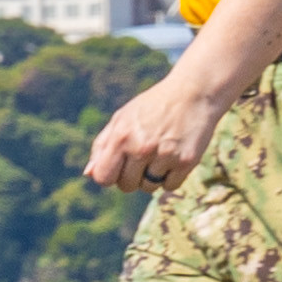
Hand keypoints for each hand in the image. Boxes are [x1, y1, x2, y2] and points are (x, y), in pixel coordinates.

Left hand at [83, 75, 233, 194]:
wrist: (193, 93)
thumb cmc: (152, 107)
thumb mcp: (122, 119)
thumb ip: (102, 146)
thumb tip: (88, 174)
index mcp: (121, 137)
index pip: (103, 178)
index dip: (109, 175)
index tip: (119, 166)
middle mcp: (141, 148)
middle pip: (127, 186)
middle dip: (132, 176)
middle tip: (143, 156)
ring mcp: (165, 156)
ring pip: (149, 188)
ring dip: (152, 177)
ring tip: (160, 153)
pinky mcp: (186, 161)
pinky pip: (170, 186)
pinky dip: (171, 177)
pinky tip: (174, 157)